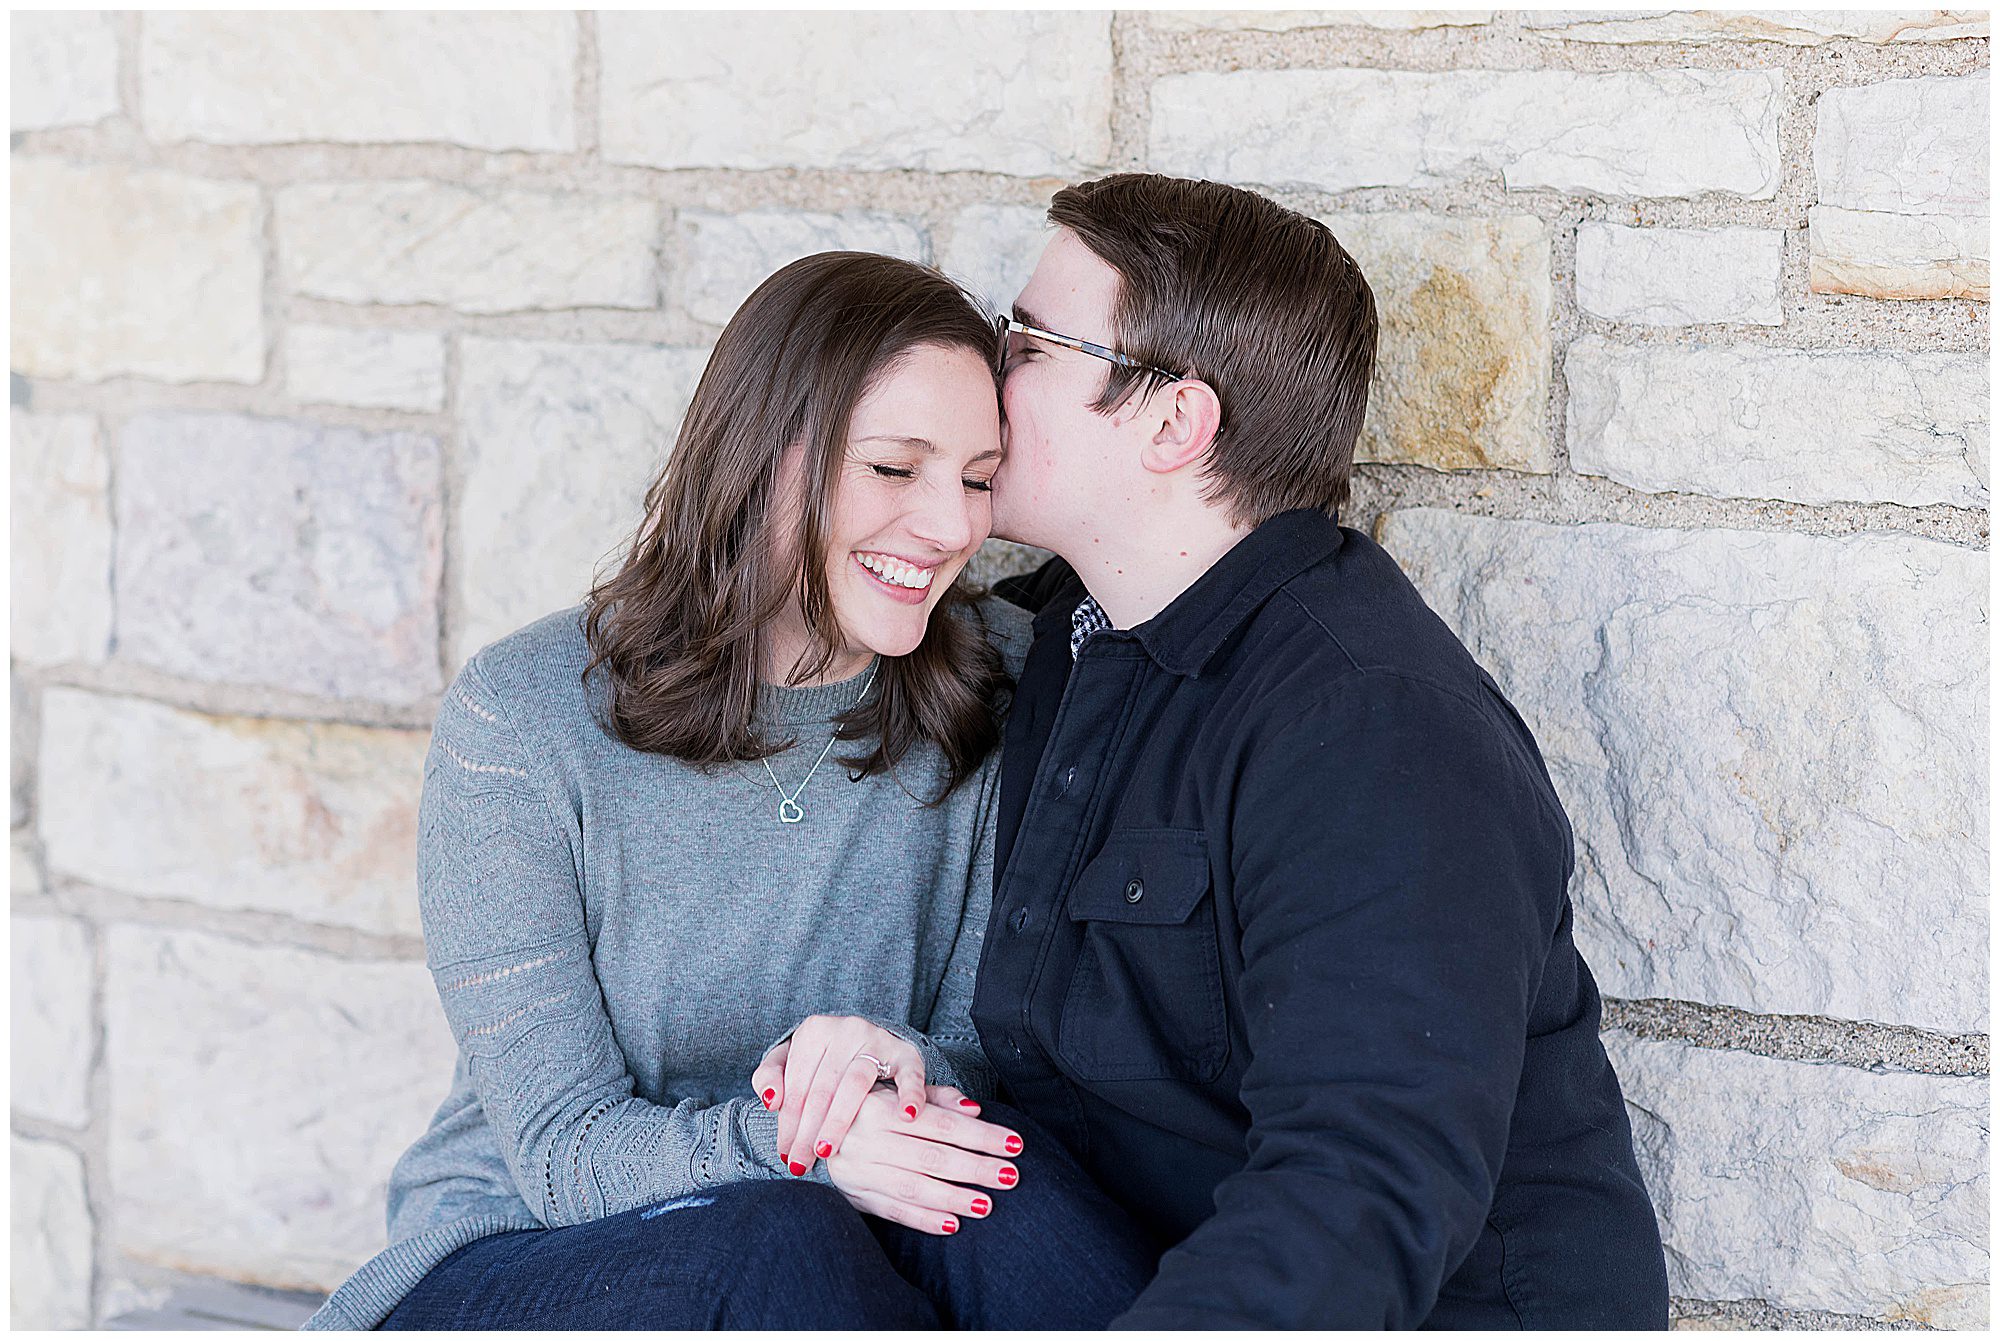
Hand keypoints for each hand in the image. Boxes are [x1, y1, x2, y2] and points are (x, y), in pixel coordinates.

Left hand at [752, 1015, 938, 1175]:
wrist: (866, 1040)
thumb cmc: (820, 1060)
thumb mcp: (788, 1061)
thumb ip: (769, 1076)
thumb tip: (770, 1100)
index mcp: (814, 1031)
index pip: (797, 1084)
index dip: (788, 1123)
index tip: (785, 1155)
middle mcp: (846, 1029)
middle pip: (823, 1087)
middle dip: (808, 1130)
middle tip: (801, 1164)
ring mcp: (878, 1039)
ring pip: (855, 1083)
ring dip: (839, 1121)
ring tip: (827, 1151)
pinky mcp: (906, 1052)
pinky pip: (910, 1074)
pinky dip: (910, 1094)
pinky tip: (906, 1116)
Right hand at [824, 1085, 1024, 1234]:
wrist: (814, 1130)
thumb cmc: (870, 1108)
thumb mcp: (897, 1092)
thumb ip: (938, 1099)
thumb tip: (975, 1109)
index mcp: (881, 1106)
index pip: (941, 1123)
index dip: (979, 1134)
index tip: (1013, 1143)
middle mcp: (868, 1138)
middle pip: (931, 1156)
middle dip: (975, 1167)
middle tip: (1010, 1176)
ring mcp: (859, 1170)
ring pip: (913, 1186)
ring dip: (954, 1198)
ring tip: (987, 1204)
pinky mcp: (855, 1196)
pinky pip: (893, 1211)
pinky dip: (924, 1219)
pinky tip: (952, 1224)